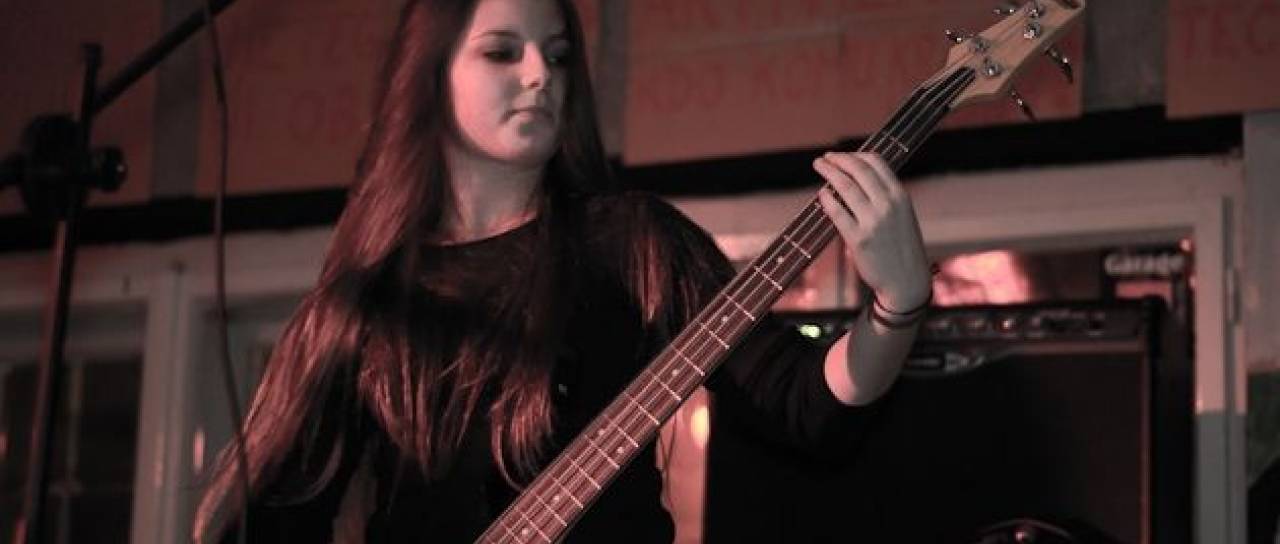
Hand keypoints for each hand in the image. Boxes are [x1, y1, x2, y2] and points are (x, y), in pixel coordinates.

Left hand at [813, 152, 930, 310]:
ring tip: (818, 166)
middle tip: (824, 158)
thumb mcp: (903, 215)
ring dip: (828, 172)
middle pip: (858, 170)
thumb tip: (859, 178)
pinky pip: (837, 212)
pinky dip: (826, 199)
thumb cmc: (902, 247)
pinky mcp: (858, 239)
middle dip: (838, 159)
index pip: (876, 162)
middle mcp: (888, 205)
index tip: (841, 156)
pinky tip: (821, 194)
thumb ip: (885, 196)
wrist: (907, 281)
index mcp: (900, 196)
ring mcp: (873, 222)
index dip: (855, 155)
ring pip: (846, 187)